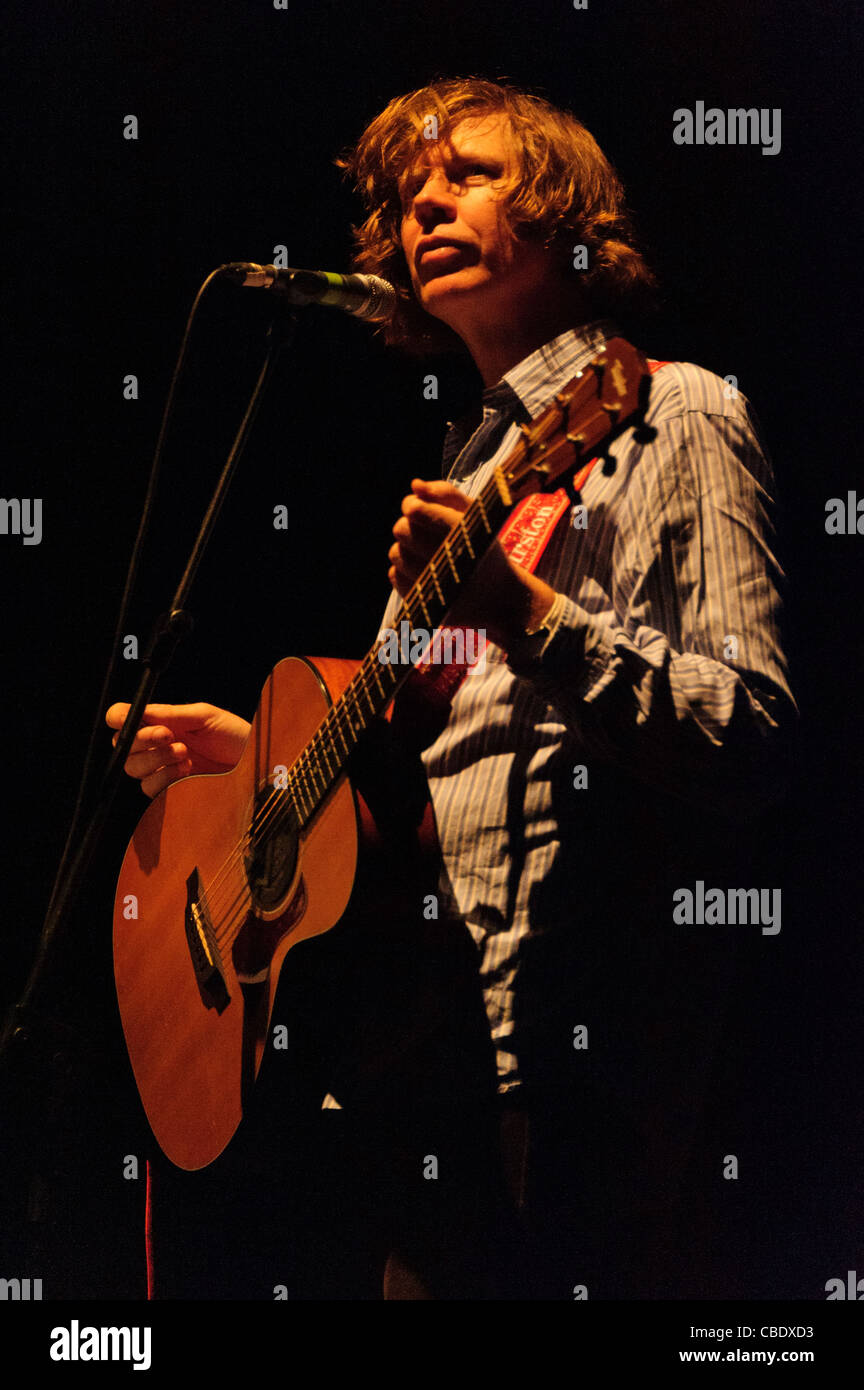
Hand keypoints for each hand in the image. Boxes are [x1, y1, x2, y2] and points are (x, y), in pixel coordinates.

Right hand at [105, 702, 250, 798]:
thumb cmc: (235, 734)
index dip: (119, 718)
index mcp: (163, 720)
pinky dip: (164, 778)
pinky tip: (187, 770)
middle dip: (144, 740)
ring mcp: (162, 765)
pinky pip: (149, 787)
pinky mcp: (171, 787)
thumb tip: (140, 711)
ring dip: (157, 759)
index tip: (130, 719)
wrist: (254, 762)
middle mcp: (158, 743)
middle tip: (169, 736)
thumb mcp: (204, 716)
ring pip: (133, 767)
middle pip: (123, 745)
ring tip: (184, 753)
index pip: (124, 718)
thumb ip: (170, 714)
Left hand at [388, 478, 555, 648]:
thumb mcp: (477, 514)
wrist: (499, 596)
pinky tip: (424, 568)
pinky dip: (404, 569)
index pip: (417, 512)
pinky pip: (395, 576)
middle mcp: (449, 561)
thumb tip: (415, 485)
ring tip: (426, 550)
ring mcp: (434, 586)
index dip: (411, 505)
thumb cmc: (484, 547)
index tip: (414, 506)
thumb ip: (446, 493)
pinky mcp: (422, 604)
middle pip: (401, 529)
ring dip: (406, 548)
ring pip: (396, 553)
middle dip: (409, 525)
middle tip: (423, 529)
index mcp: (465, 533)